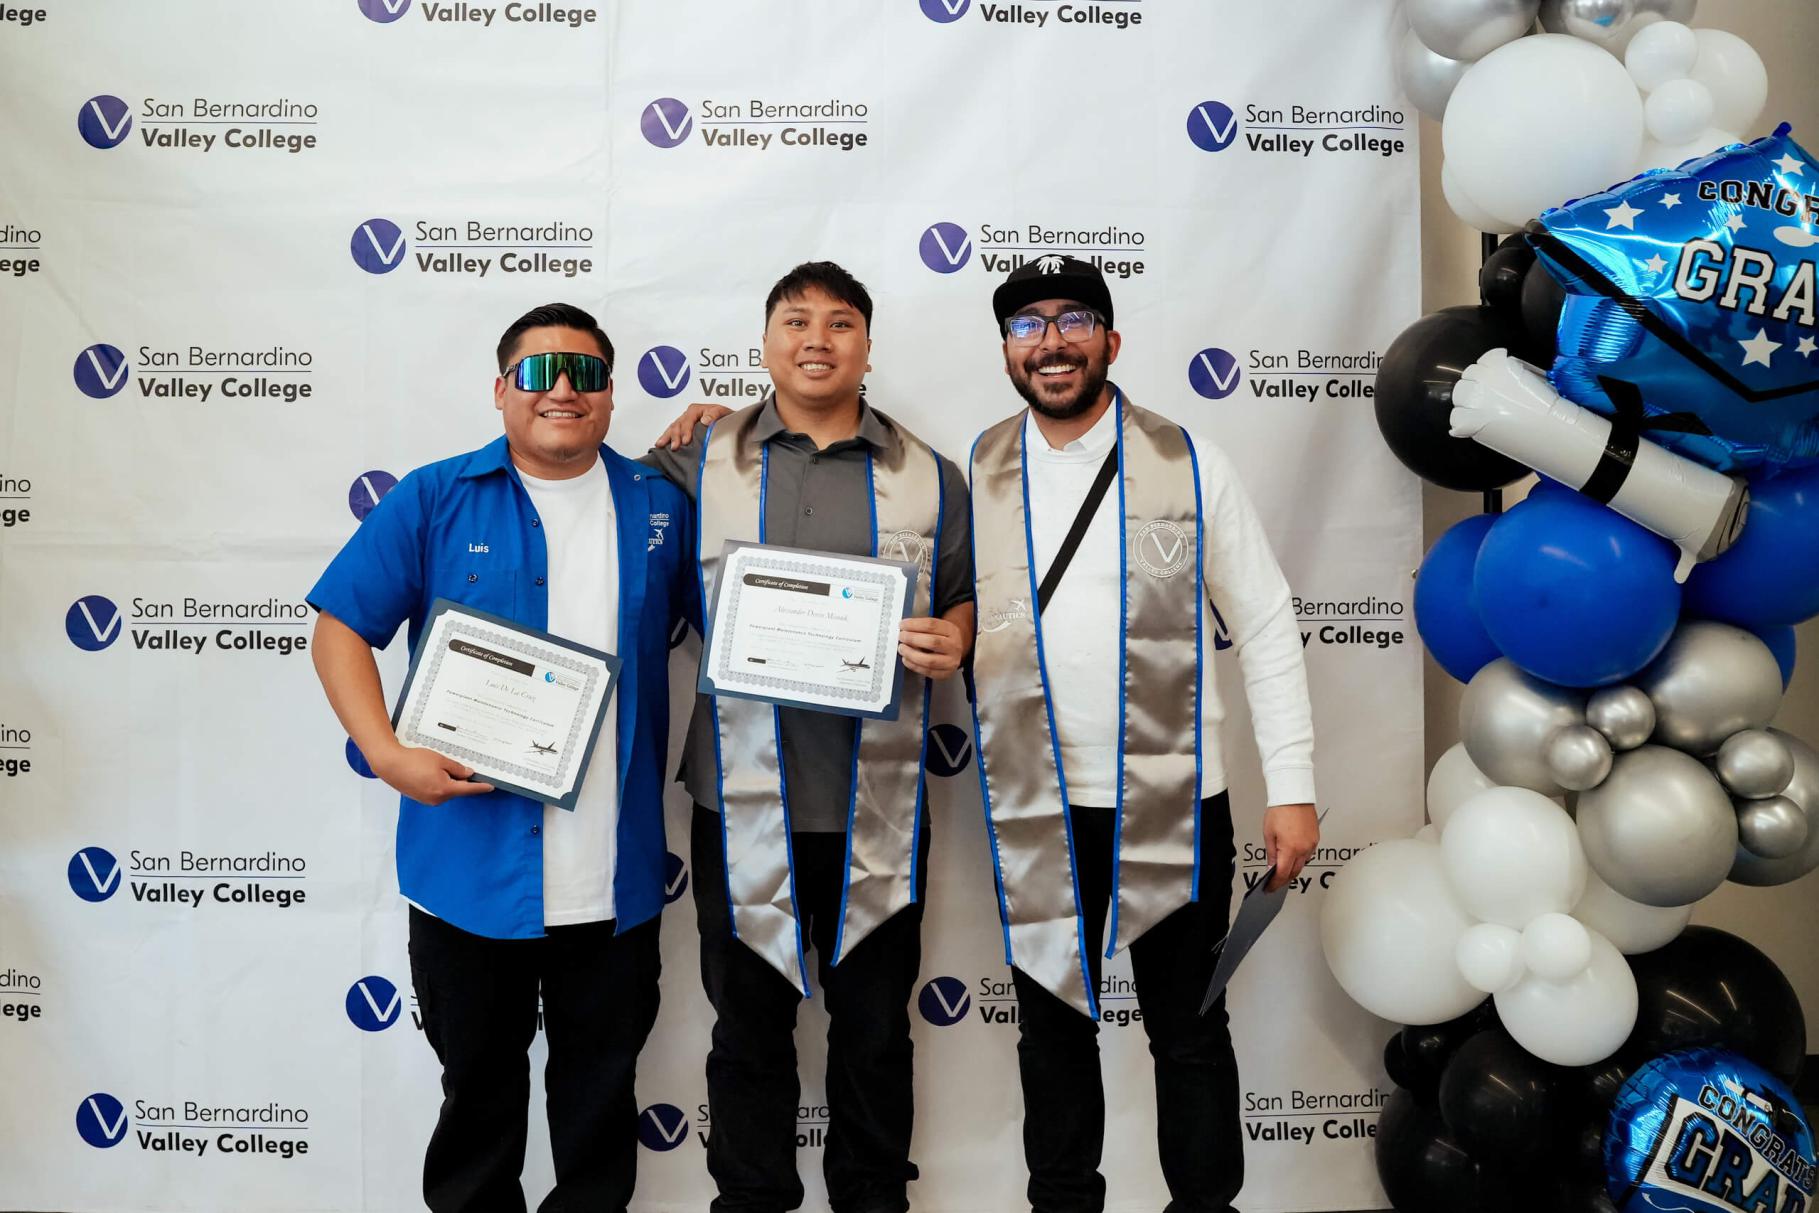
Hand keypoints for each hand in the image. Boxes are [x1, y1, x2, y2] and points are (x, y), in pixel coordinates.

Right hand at [371, 744, 494, 804]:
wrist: (390, 765)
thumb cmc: (414, 760)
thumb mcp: (440, 760)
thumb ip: (456, 768)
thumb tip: (468, 774)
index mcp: (445, 789)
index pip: (468, 789)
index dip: (480, 787)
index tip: (490, 787)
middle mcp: (437, 799)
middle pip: (456, 790)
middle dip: (460, 780)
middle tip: (461, 767)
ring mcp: (428, 800)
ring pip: (446, 790)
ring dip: (448, 780)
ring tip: (438, 766)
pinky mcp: (420, 797)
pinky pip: (436, 791)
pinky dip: (438, 783)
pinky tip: (431, 772)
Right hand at [653, 402, 733, 448]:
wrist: (728, 422)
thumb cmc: (724, 416)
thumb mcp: (722, 412)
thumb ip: (714, 414)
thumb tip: (705, 420)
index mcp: (695, 409)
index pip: (688, 420)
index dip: (686, 430)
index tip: (686, 441)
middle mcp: (688, 415)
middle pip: (677, 424)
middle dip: (674, 436)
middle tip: (675, 447)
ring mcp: (684, 422)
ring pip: (672, 428)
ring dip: (666, 437)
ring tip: (661, 445)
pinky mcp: (683, 429)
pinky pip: (671, 432)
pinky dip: (666, 438)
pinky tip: (661, 445)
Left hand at [898, 616, 964, 679]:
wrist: (954, 651)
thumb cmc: (942, 638)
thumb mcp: (937, 628)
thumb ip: (922, 627)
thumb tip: (904, 628)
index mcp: (951, 631)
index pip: (932, 625)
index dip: (914, 624)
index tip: (902, 625)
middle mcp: (953, 646)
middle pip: (933, 642)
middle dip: (913, 639)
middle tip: (902, 637)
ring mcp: (950, 661)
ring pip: (930, 660)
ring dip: (911, 654)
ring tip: (902, 648)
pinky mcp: (945, 673)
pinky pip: (927, 672)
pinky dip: (913, 665)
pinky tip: (906, 659)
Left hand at [1262, 803, 1317, 891]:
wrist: (1294, 796)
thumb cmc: (1280, 810)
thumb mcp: (1269, 834)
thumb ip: (1270, 854)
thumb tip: (1271, 867)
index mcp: (1290, 848)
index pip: (1283, 874)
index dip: (1275, 884)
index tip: (1270, 888)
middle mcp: (1304, 848)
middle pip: (1295, 872)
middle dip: (1284, 879)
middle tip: (1275, 882)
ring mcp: (1311, 844)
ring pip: (1302, 864)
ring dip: (1293, 869)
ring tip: (1282, 869)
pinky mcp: (1315, 839)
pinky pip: (1308, 854)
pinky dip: (1300, 859)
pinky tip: (1292, 857)